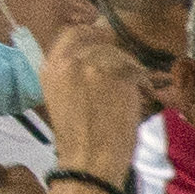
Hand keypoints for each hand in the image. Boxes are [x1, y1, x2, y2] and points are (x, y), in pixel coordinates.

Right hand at [34, 21, 148, 183]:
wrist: (88, 160)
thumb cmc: (77, 139)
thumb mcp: (62, 98)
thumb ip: (74, 75)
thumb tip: (96, 61)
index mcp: (51, 67)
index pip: (72, 33)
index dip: (92, 35)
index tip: (105, 42)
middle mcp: (69, 62)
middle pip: (99, 42)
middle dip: (115, 54)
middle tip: (126, 70)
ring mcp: (93, 66)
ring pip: (119, 54)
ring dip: (130, 68)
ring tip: (135, 86)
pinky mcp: (117, 76)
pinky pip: (136, 68)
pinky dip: (143, 79)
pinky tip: (144, 91)